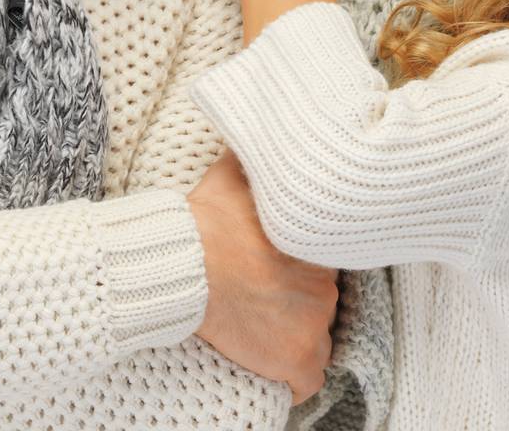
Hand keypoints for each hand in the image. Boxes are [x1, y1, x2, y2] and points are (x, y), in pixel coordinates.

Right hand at [187, 151, 336, 404]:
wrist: (182, 268)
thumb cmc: (206, 222)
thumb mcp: (234, 173)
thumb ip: (256, 155)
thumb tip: (261, 127)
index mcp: (318, 245)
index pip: (325, 261)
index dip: (302, 266)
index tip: (279, 267)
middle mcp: (326, 287)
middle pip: (322, 299)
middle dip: (299, 298)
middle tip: (265, 293)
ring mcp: (313, 327)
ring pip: (319, 336)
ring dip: (298, 333)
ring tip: (264, 324)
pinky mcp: (296, 361)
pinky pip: (309, 380)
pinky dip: (294, 377)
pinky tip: (273, 359)